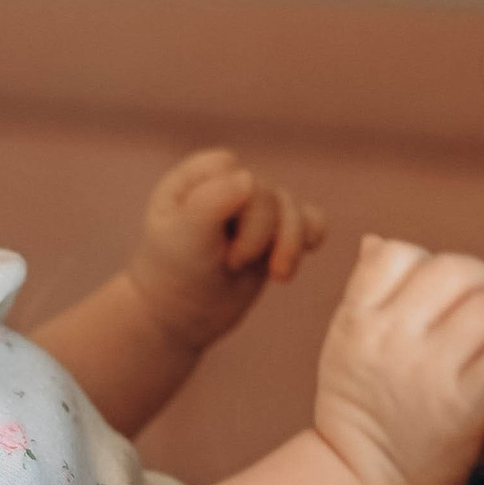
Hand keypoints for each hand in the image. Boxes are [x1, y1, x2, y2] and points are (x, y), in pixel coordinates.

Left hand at [126, 148, 323, 353]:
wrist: (181, 316)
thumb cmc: (172, 274)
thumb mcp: (183, 239)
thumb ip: (210, 204)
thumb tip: (248, 178)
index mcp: (196, 178)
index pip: (230, 168)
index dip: (232, 203)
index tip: (216, 241)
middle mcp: (228, 187)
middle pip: (267, 193)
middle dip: (260, 233)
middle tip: (233, 264)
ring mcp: (255, 211)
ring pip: (293, 208)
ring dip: (290, 243)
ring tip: (279, 276)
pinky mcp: (276, 234)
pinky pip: (310, 220)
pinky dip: (311, 236)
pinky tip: (304, 254)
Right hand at [312, 237, 483, 484]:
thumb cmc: (362, 418)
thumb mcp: (345, 349)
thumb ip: (365, 296)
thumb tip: (377, 241)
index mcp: (356, 321)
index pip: (397, 254)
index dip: (428, 265)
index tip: (451, 289)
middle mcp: (391, 338)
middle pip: (452, 270)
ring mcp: (430, 370)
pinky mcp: (467, 404)